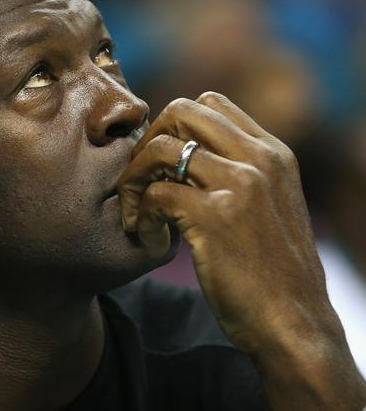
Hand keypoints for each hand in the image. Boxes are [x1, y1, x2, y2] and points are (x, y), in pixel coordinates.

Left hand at [117, 92, 365, 408]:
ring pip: (160, 148)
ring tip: (135, 212)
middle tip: (140, 181)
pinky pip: (154, 195)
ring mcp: (240, 183)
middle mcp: (260, 158)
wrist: (293, 324)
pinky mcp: (216, 216)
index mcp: (273, 153)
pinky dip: (139, 217)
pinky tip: (148, 241)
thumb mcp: (268, 207)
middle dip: (148, 141)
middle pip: (180, 110)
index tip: (160, 164)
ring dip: (134, 179)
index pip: (209, 104)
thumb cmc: (271, 272)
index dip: (173, 127)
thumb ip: (238, 173)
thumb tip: (182, 152)